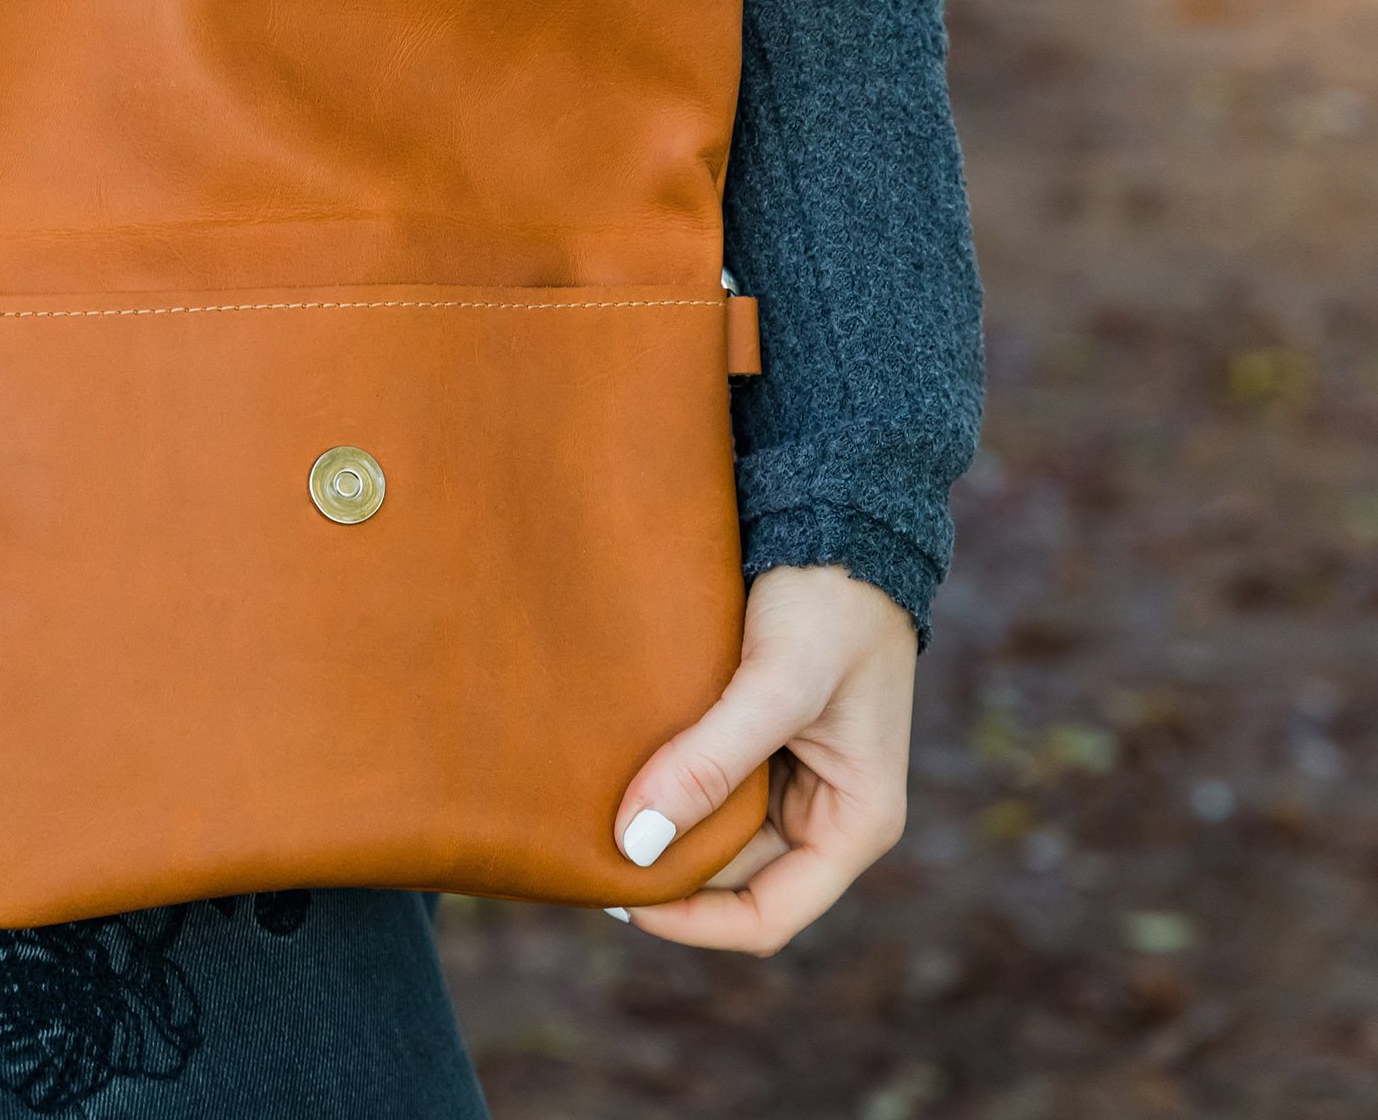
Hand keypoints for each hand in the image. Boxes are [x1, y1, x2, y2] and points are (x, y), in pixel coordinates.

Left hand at [609, 564, 917, 952]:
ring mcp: (791, 778)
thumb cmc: (832, 600)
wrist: (837, 518)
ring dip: (659, 824)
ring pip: (712, 834)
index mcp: (856, 821)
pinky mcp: (759, 740)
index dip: (691, 921)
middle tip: (582, 848)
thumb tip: (637, 843)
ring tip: (588, 808)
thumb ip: (711, 760)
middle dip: (665, 870)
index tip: (616, 897)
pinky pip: (705, 785)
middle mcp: (826, 813)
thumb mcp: (777, 681)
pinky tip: (612, 767)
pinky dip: (664, 782)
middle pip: (732, 880)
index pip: (767, 916)